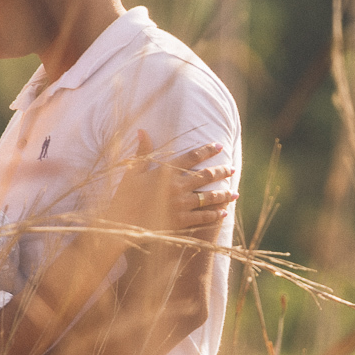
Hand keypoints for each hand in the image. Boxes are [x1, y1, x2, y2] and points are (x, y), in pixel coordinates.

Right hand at [108, 130, 236, 231]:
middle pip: (205, 176)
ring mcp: (180, 204)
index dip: (207, 150)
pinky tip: (224, 213)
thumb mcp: (131, 172)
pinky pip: (202, 216)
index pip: (191, 157)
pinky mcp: (180, 221)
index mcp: (165, 172)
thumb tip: (142, 130)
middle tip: (232, 169)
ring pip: (208, 197)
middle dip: (221, 171)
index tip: (219, 146)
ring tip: (234, 193)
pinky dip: (215, 214)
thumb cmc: (123, 197)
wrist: (120, 224)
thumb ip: (142, 152)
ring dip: (223, 194)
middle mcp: (176, 187)